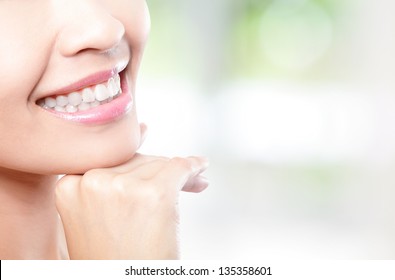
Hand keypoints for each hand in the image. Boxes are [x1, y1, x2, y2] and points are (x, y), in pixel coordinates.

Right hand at [55, 124, 208, 258]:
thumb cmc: (113, 256)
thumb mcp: (97, 213)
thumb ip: (113, 174)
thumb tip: (144, 128)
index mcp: (69, 185)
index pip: (110, 162)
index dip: (136, 168)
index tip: (153, 165)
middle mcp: (90, 181)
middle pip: (136, 161)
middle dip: (159, 172)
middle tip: (182, 183)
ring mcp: (121, 187)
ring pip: (158, 164)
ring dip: (176, 175)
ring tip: (191, 186)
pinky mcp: (154, 194)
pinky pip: (179, 168)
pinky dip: (194, 167)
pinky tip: (201, 169)